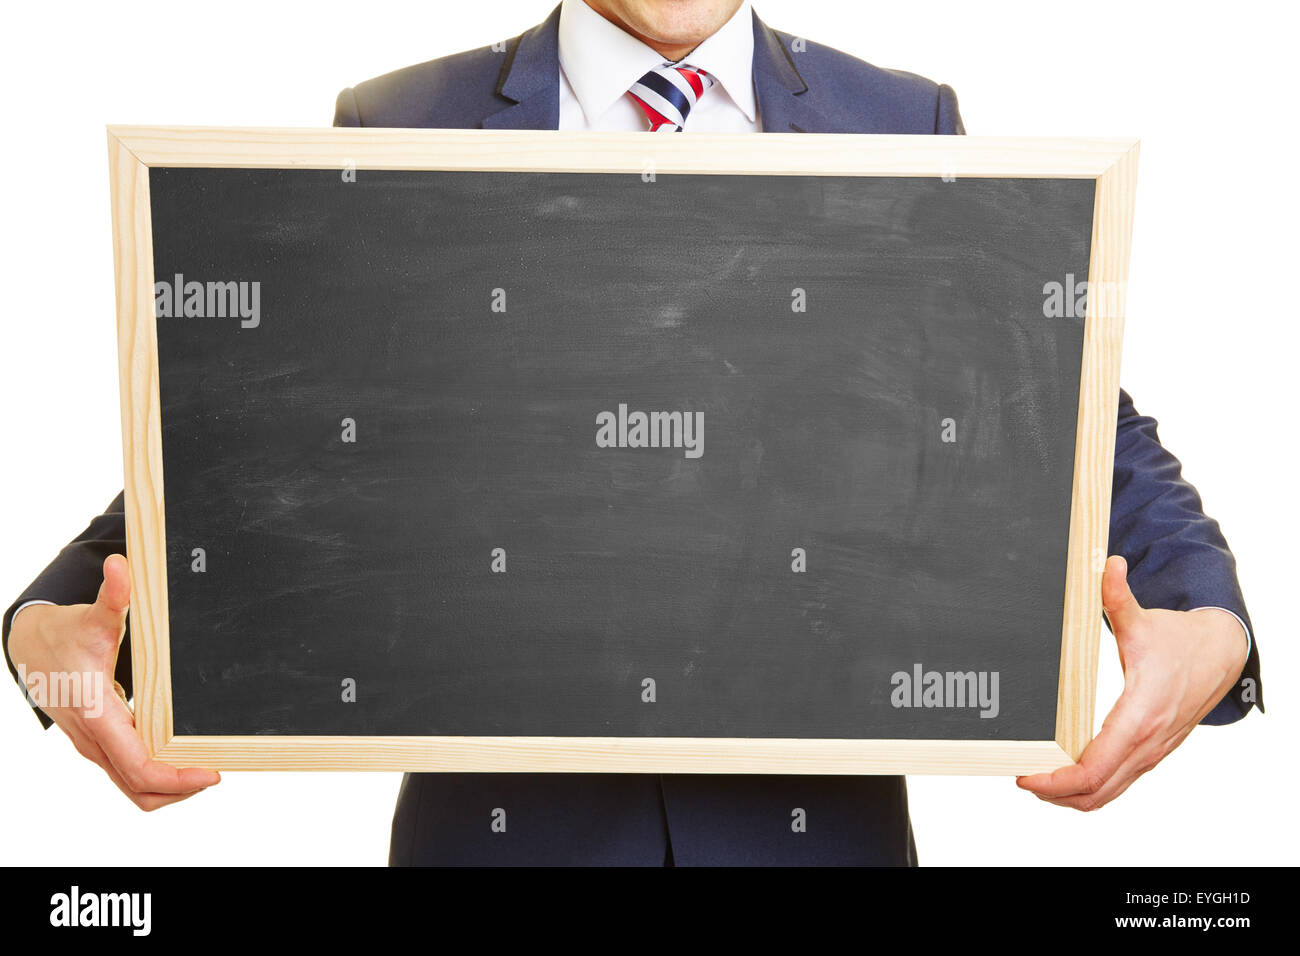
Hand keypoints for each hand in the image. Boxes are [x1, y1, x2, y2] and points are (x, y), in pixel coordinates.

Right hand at [8, 554, 220, 809]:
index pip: (139, 766)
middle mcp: (94, 739)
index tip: (211, 774)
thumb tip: (120, 564)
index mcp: (97, 715)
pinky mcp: (99, 743)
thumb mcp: (92, 616)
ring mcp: (94, 745)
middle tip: (217, 773)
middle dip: (180, 789)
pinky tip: (182, 759)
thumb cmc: (65, 634)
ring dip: (168, 787)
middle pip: (139, 788)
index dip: (176, 777)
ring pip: (132, 786)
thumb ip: (113, 596)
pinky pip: (128, 772)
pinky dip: (155, 775)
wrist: (31, 646)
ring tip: (204, 771)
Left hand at [1016, 555, 1246, 810]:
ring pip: (1107, 795)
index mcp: (1140, 715)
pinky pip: (1118, 784)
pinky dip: (1090, 790)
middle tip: (1018, 777)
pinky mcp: (1152, 754)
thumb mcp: (1144, 619)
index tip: (1024, 775)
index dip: (1057, 779)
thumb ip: (1117, 595)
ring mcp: (1152, 753)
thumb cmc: (1178, 640)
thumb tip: (1106, 563)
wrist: (1219, 655)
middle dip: (1053, 792)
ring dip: (1070, 797)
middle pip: (1096, 791)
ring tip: (1034, 781)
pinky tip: (1063, 778)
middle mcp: (1147, 742)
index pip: (1095, 766)